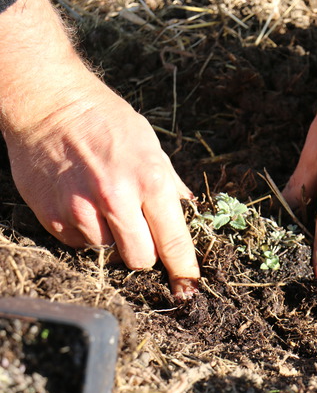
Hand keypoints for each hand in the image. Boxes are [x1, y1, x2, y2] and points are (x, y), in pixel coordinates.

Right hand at [3, 71, 198, 297]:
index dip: (184, 270)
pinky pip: (78, 244)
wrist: (50, 104)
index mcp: (149, 180)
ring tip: (103, 204)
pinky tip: (81, 202)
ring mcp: (80, 210)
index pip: (174, 241)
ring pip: (108, 253)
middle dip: (145, 252)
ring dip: (111, 238)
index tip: (189, 289)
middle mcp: (116, 199)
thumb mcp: (151, 145)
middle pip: (141, 260)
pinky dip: (85, 231)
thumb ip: (170, 185)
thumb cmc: (107, 121)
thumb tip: (189, 213)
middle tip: (140, 231)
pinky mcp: (53, 217)